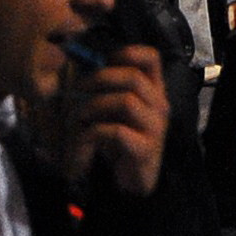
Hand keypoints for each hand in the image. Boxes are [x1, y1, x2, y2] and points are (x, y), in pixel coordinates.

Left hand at [64, 43, 167, 197]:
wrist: (130, 183)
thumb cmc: (118, 143)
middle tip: (77, 90)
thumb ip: (104, 89)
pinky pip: (116, 131)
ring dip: (93, 106)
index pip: (151, 58)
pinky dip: (93, 134)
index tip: (103, 59)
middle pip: (134, 77)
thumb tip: (78, 62)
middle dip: (100, 79)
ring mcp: (155, 128)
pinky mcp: (145, 149)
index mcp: (153, 91)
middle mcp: (159, 106)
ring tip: (77, 119)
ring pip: (126, 101)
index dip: (127, 52)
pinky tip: (83, 143)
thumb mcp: (112, 111)